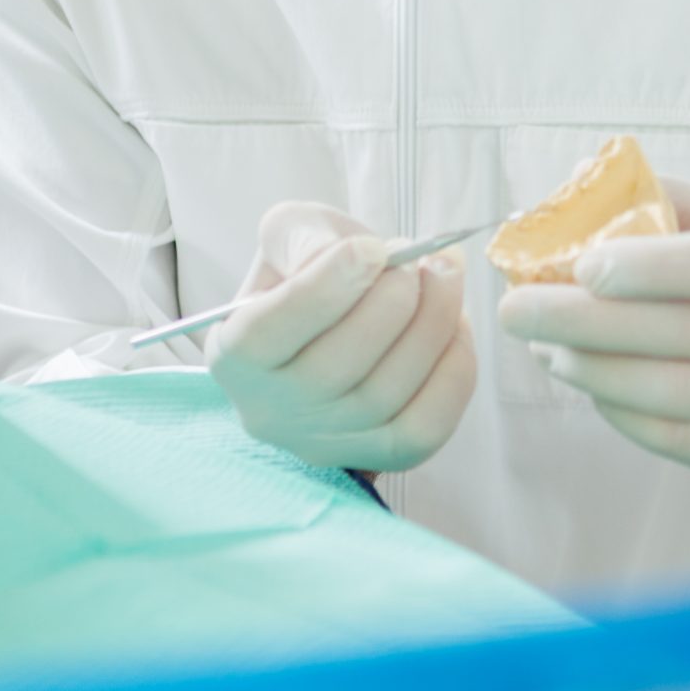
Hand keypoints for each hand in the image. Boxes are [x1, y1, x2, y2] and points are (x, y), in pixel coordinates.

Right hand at [209, 202, 477, 471]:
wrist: (329, 327)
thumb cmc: (307, 276)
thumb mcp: (287, 238)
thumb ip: (303, 235)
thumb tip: (354, 258)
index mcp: (234, 353)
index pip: (268, 333)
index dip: (327, 287)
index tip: (371, 247)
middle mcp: (270, 409)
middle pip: (339, 364)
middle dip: (395, 298)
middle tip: (418, 260)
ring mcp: (324, 440)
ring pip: (388, 391)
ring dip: (434, 322)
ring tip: (444, 277)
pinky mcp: (376, 455)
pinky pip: (426, 425)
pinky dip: (453, 370)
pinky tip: (455, 325)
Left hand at [497, 179, 689, 522]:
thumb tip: (591, 185)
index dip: (644, 267)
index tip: (576, 265)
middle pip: (680, 334)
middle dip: (583, 322)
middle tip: (518, 309)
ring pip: (672, 394)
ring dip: (594, 372)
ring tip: (545, 350)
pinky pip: (681, 441)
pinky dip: (624, 414)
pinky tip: (590, 388)